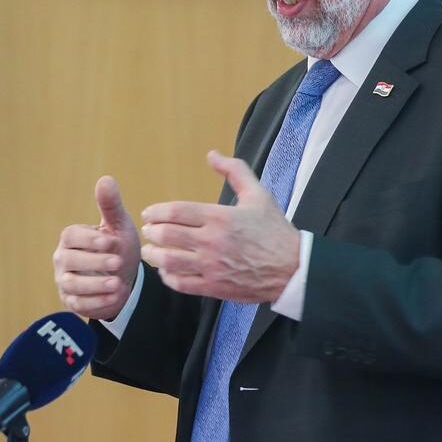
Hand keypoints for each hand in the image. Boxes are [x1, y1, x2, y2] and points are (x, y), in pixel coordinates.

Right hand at [53, 176, 140, 320]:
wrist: (124, 277)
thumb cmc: (117, 247)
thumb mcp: (118, 226)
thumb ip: (110, 205)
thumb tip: (105, 179)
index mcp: (72, 238)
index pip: (71, 236)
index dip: (89, 239)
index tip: (111, 241)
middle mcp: (63, 259)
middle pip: (70, 260)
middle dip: (95, 261)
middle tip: (118, 262)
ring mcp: (66, 281)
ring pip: (72, 284)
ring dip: (95, 285)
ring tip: (118, 283)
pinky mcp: (72, 302)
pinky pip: (78, 304)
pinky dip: (97, 302)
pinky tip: (115, 297)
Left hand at [140, 150, 299, 303]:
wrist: (292, 268)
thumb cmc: (274, 230)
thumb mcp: (258, 194)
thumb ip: (235, 171)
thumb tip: (212, 155)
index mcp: (220, 217)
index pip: (175, 212)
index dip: (156, 212)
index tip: (149, 213)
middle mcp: (212, 241)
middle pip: (166, 235)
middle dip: (151, 232)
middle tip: (149, 230)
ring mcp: (211, 266)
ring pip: (168, 261)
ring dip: (153, 255)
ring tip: (150, 251)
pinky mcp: (213, 287)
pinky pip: (180, 283)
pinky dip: (168, 276)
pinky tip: (167, 270)